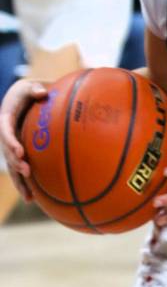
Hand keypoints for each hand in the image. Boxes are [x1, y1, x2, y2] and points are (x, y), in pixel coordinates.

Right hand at [0, 79, 47, 199]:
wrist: (21, 100)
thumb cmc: (28, 92)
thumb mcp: (29, 87)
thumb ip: (34, 89)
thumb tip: (42, 92)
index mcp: (5, 120)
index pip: (5, 132)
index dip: (11, 143)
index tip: (19, 152)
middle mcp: (5, 137)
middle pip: (7, 153)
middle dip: (16, 164)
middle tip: (27, 171)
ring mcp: (10, 148)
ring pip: (13, 167)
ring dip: (20, 182)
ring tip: (29, 198)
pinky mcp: (18, 155)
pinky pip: (20, 171)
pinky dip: (26, 184)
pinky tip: (33, 199)